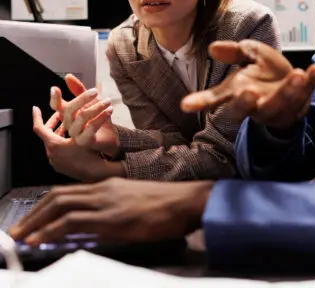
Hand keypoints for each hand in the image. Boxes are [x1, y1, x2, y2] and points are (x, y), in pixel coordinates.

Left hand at [9, 178, 213, 245]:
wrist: (186, 201)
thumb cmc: (165, 204)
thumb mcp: (134, 202)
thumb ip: (112, 209)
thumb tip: (92, 227)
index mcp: (108, 185)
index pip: (67, 192)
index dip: (44, 206)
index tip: (31, 220)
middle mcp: (103, 189)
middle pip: (57, 196)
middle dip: (33, 213)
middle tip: (18, 230)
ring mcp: (107, 201)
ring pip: (60, 205)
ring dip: (35, 221)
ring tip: (20, 236)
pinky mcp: (113, 217)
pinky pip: (73, 220)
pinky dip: (51, 229)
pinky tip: (41, 238)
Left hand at [32, 106, 122, 181]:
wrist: (97, 174)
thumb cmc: (91, 155)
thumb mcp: (87, 133)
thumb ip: (83, 119)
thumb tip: (83, 107)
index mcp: (54, 145)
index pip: (39, 128)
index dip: (37, 117)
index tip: (36, 108)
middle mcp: (51, 154)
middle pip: (46, 135)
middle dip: (53, 123)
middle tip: (59, 115)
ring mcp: (55, 161)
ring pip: (52, 142)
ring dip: (58, 133)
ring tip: (69, 125)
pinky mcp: (60, 166)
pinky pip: (56, 151)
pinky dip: (61, 142)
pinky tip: (72, 139)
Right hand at [51, 74, 119, 157]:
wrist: (109, 137)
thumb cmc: (97, 119)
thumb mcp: (89, 102)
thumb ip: (79, 90)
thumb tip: (67, 76)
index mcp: (67, 115)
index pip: (56, 107)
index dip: (54, 99)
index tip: (55, 88)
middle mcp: (68, 125)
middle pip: (70, 110)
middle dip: (83, 98)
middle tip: (96, 91)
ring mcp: (75, 134)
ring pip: (82, 117)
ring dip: (97, 106)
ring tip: (108, 101)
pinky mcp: (85, 141)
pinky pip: (92, 127)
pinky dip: (102, 116)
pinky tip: (110, 110)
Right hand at [181, 40, 314, 132]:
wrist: (294, 84)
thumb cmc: (267, 72)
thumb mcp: (251, 55)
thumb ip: (235, 52)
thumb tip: (212, 48)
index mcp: (239, 93)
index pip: (217, 99)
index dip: (201, 102)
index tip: (185, 105)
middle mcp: (256, 104)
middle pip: (247, 109)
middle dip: (246, 103)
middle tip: (248, 92)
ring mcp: (279, 107)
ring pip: (280, 104)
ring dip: (288, 91)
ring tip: (296, 74)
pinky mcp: (300, 103)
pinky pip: (306, 94)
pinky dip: (311, 82)